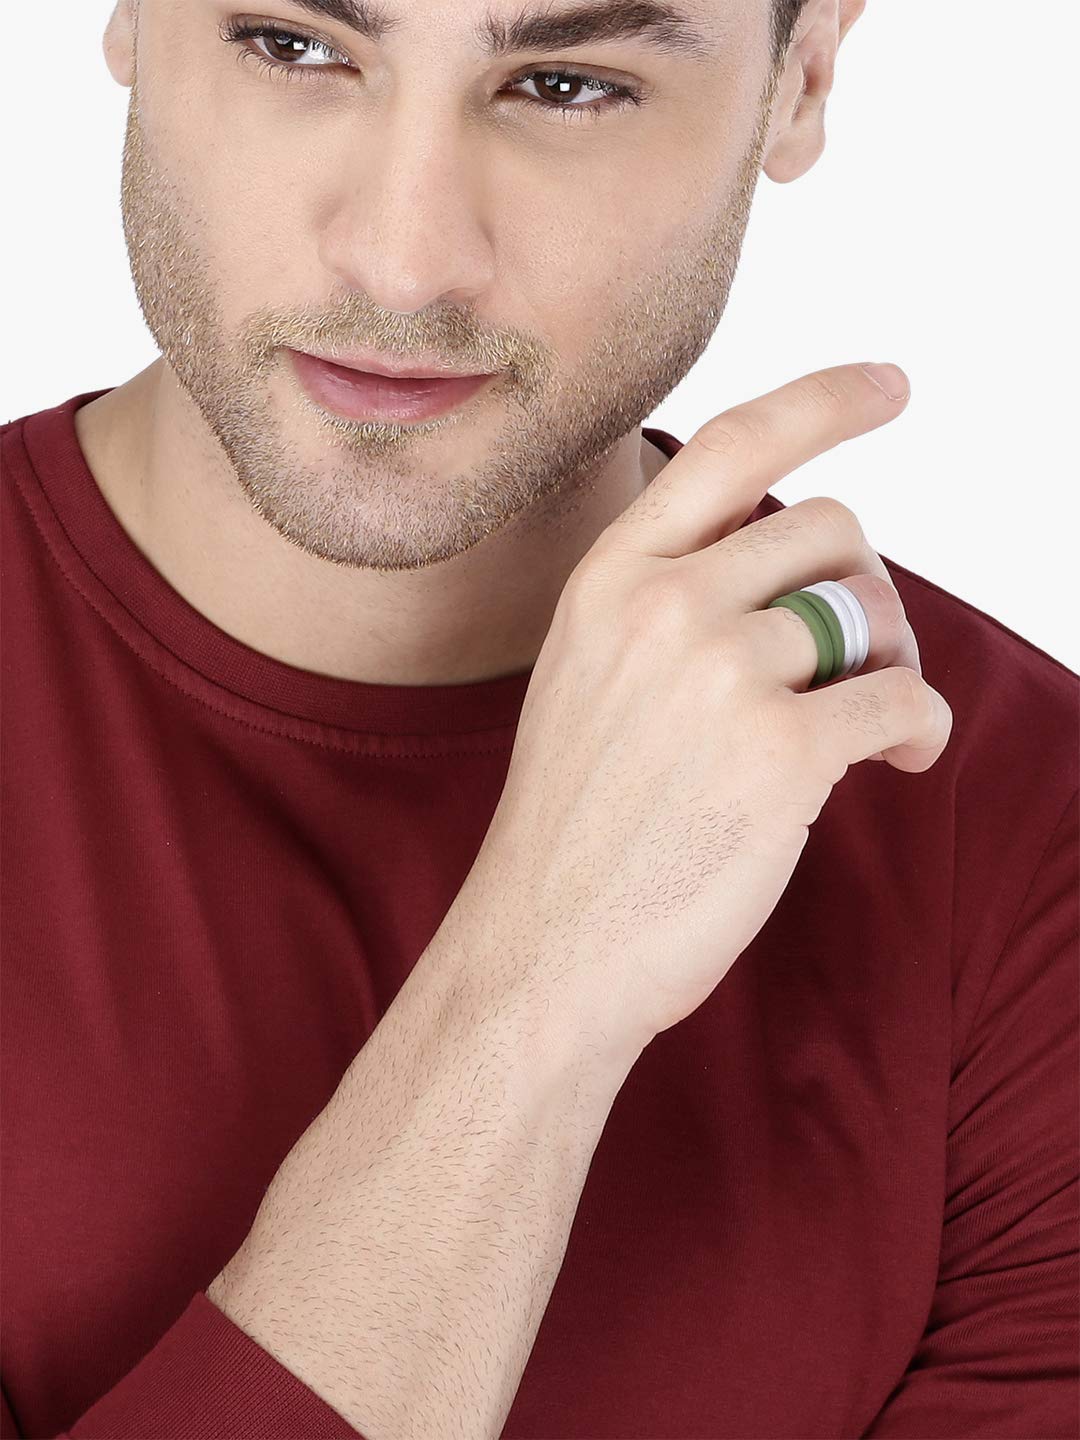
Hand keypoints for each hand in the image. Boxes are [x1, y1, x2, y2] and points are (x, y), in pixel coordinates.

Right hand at [452, 363, 952, 1058]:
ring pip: (870, 609)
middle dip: (865, 587)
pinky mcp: (781, 752)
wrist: (544, 952)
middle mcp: (660, 606)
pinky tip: (896, 762)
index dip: (823, 401)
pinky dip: (921, 728)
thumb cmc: (575, 831)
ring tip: (874, 723)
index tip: (889, 385)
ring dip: (896, 659)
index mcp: (607, 582)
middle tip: (863, 659)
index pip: (729, 447)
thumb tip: (797, 577)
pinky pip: (904, 698)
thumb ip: (669, 609)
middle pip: (827, 528)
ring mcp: (718, 673)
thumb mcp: (589, 682)